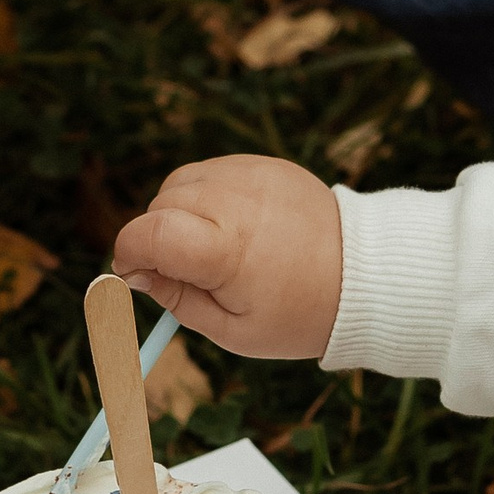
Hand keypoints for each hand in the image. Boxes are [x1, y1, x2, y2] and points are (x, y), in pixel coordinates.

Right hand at [112, 155, 343, 360]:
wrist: (363, 276)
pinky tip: (232, 226)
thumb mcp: (233, 331)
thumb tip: (134, 277)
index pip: (149, 234)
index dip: (129, 254)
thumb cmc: (298, 313)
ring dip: (178, 214)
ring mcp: (249, 174)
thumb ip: (176, 302)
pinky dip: (205, 197)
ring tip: (212, 248)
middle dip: (156, 239)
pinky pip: (209, 172)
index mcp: (227, 249)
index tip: (133, 276)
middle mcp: (234, 200)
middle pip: (160, 206)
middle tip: (184, 272)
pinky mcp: (262, 163)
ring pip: (179, 183)